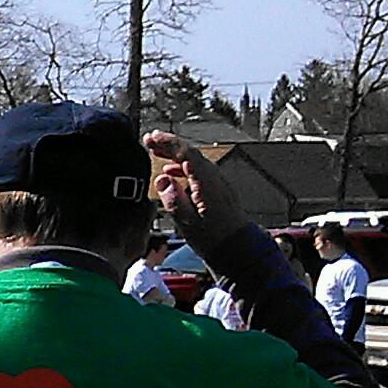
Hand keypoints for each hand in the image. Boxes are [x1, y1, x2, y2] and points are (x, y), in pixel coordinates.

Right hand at [144, 130, 243, 252]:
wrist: (238, 250)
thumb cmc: (214, 238)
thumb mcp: (187, 221)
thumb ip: (173, 198)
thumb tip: (162, 179)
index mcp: (207, 183)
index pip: (186, 154)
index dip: (168, 143)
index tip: (151, 138)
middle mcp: (215, 179)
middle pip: (191, 154)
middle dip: (169, 146)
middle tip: (150, 141)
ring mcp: (218, 184)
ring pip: (195, 162)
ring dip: (175, 156)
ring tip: (158, 155)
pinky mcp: (217, 192)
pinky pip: (199, 172)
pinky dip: (183, 168)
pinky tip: (173, 174)